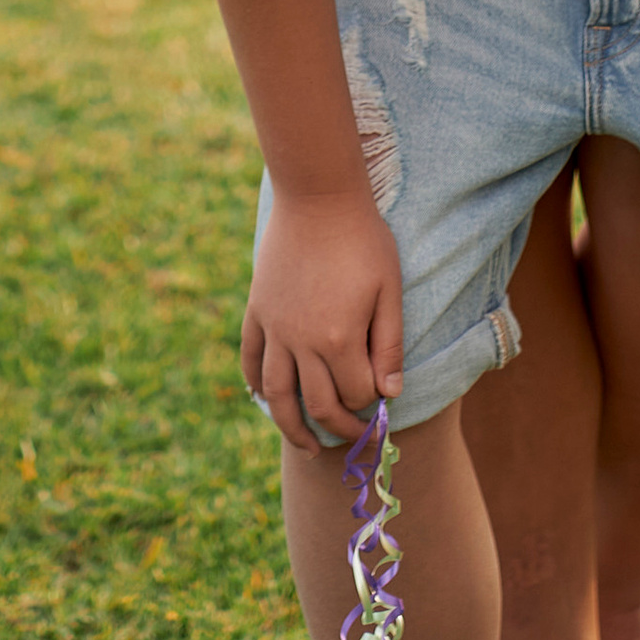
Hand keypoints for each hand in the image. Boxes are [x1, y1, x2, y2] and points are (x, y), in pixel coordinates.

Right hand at [241, 191, 404, 455]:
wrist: (318, 194)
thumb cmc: (363, 239)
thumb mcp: (389, 289)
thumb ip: (389, 346)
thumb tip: (389, 394)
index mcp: (337, 338)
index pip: (356, 393)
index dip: (373, 403)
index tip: (384, 402)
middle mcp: (300, 341)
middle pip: (318, 404)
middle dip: (341, 428)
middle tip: (356, 438)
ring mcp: (274, 327)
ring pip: (276, 394)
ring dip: (291, 427)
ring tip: (307, 445)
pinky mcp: (257, 310)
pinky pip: (250, 357)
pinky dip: (254, 382)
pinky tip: (263, 397)